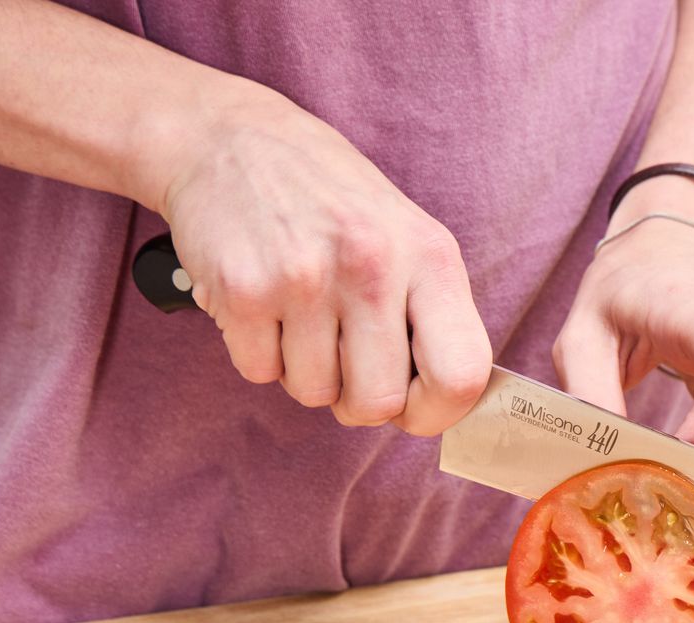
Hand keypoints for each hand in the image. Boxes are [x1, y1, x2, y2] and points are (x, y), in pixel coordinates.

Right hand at [159, 92, 489, 432]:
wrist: (231, 139)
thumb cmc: (332, 203)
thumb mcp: (407, 238)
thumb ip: (432, 316)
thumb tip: (445, 404)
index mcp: (430, 256)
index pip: (461, 377)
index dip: (436, 412)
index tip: (413, 404)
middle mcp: (373, 265)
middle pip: (379, 403)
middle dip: (358, 399)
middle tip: (344, 358)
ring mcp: (304, 278)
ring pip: (315, 394)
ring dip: (305, 370)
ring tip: (301, 314)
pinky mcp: (242, 290)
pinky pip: (260, 373)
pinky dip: (259, 353)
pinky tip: (263, 304)